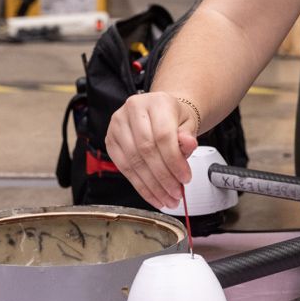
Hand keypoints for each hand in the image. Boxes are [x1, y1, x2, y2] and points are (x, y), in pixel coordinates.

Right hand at [104, 91, 200, 208]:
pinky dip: (140, 185)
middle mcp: (133, 110)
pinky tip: (153, 195)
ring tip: (167, 198)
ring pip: (134, 162)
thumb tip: (188, 144)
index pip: (163, 136)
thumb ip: (188, 135)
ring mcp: (118, 125)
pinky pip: (124, 168)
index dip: (174, 161)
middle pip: (147, 150)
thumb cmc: (173, 118)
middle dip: (163, 177)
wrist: (159, 112)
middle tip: (176, 193)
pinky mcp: (110, 140)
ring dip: (152, 185)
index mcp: (156, 102)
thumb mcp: (188, 123)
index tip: (185, 178)